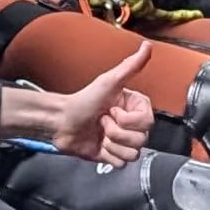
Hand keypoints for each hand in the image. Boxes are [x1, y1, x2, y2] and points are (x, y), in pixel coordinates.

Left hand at [0, 47, 146, 162]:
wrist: (62, 122)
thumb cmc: (83, 100)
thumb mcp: (109, 81)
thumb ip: (131, 65)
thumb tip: (147, 46)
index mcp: (135, 108)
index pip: (148, 122)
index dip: (129, 120)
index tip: (113, 110)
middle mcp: (131, 124)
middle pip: (142, 139)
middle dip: (118, 132)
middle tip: (102, 121)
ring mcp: (122, 141)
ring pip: (133, 152)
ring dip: (113, 143)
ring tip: (100, 132)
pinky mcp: (113, 155)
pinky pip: (122, 163)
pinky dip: (109, 156)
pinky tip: (99, 145)